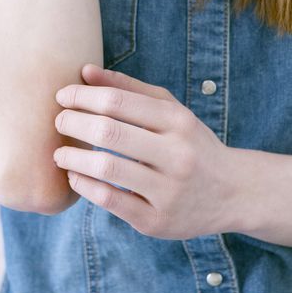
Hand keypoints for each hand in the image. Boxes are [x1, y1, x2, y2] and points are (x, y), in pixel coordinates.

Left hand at [51, 64, 240, 239]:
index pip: (118, 102)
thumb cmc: (191, 144)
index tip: (62, 96)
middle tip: (58, 121)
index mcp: (178, 122)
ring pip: (106, 168)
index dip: (82, 96)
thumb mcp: (170, 111)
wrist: (233, 192)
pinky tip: (75, 177)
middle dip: (72, 123)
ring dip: (72, 158)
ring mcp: (167, 191)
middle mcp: (176, 155)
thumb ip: (128, 90)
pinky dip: (83, 185)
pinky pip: (109, 200)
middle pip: (109, 133)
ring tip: (60, 153)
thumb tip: (84, 72)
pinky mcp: (156, 220)